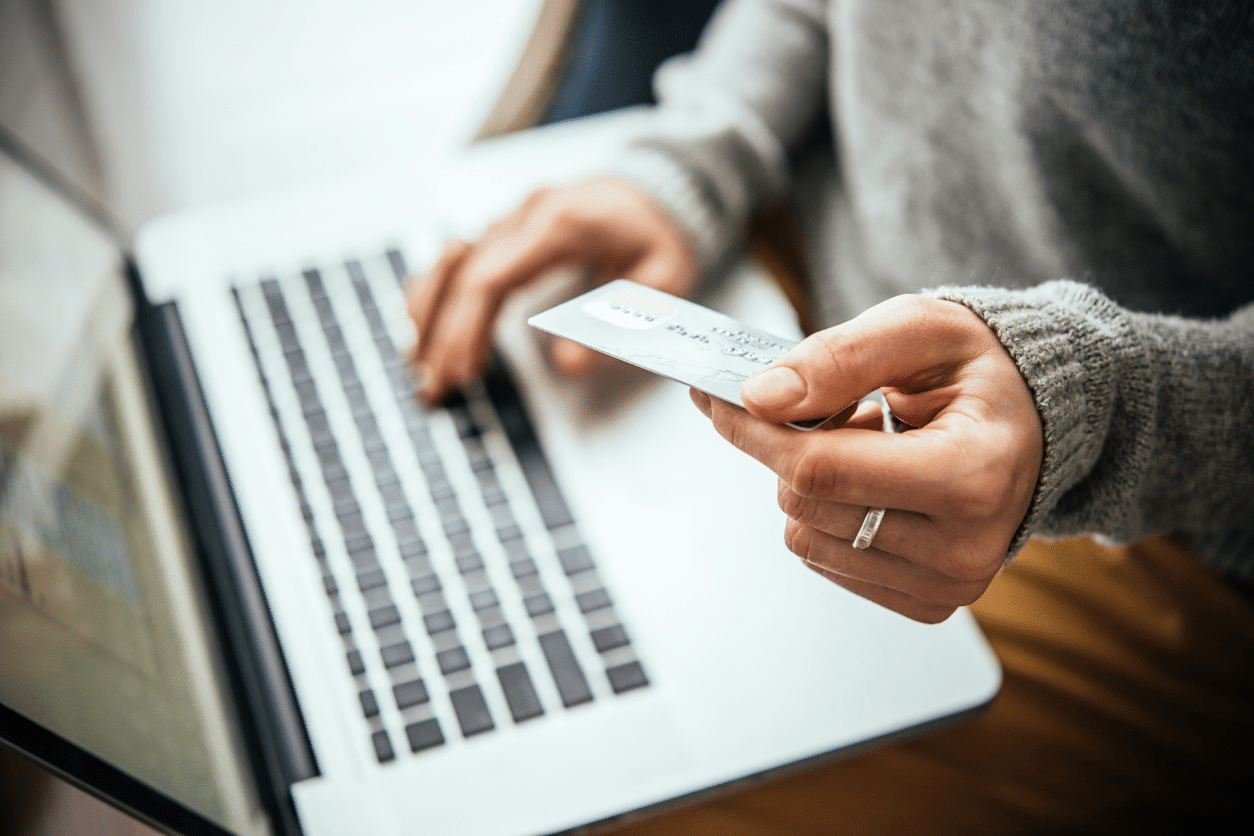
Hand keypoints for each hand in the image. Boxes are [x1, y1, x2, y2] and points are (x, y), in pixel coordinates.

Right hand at [407, 178, 697, 400]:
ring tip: (419, 362)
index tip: (463, 370)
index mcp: (559, 224)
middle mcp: (526, 214)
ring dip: (428, 312)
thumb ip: (617, 321)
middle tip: (434, 384)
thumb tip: (570, 364)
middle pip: (460, 274)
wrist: (664, 187)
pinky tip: (424, 324)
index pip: (490, 276)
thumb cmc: (662, 232)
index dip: (468, 327)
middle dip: (441, 333)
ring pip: (449, 261)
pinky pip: (460, 257)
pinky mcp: (510, 227)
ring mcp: (514, 217)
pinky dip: (437, 292)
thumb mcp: (662, 280)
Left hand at [690, 295, 1043, 622]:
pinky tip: (878, 483)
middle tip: (836, 409)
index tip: (719, 395)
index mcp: (973, 475)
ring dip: (814, 483)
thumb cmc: (982, 369)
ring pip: (806, 537)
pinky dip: (830, 514)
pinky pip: (826, 560)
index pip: (819, 469)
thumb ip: (838, 357)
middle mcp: (965, 548)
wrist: (1036, 421)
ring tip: (872, 446)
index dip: (754, 430)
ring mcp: (948, 586)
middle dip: (791, 448)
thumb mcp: (919, 330)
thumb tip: (760, 397)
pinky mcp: (927, 603)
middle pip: (805, 505)